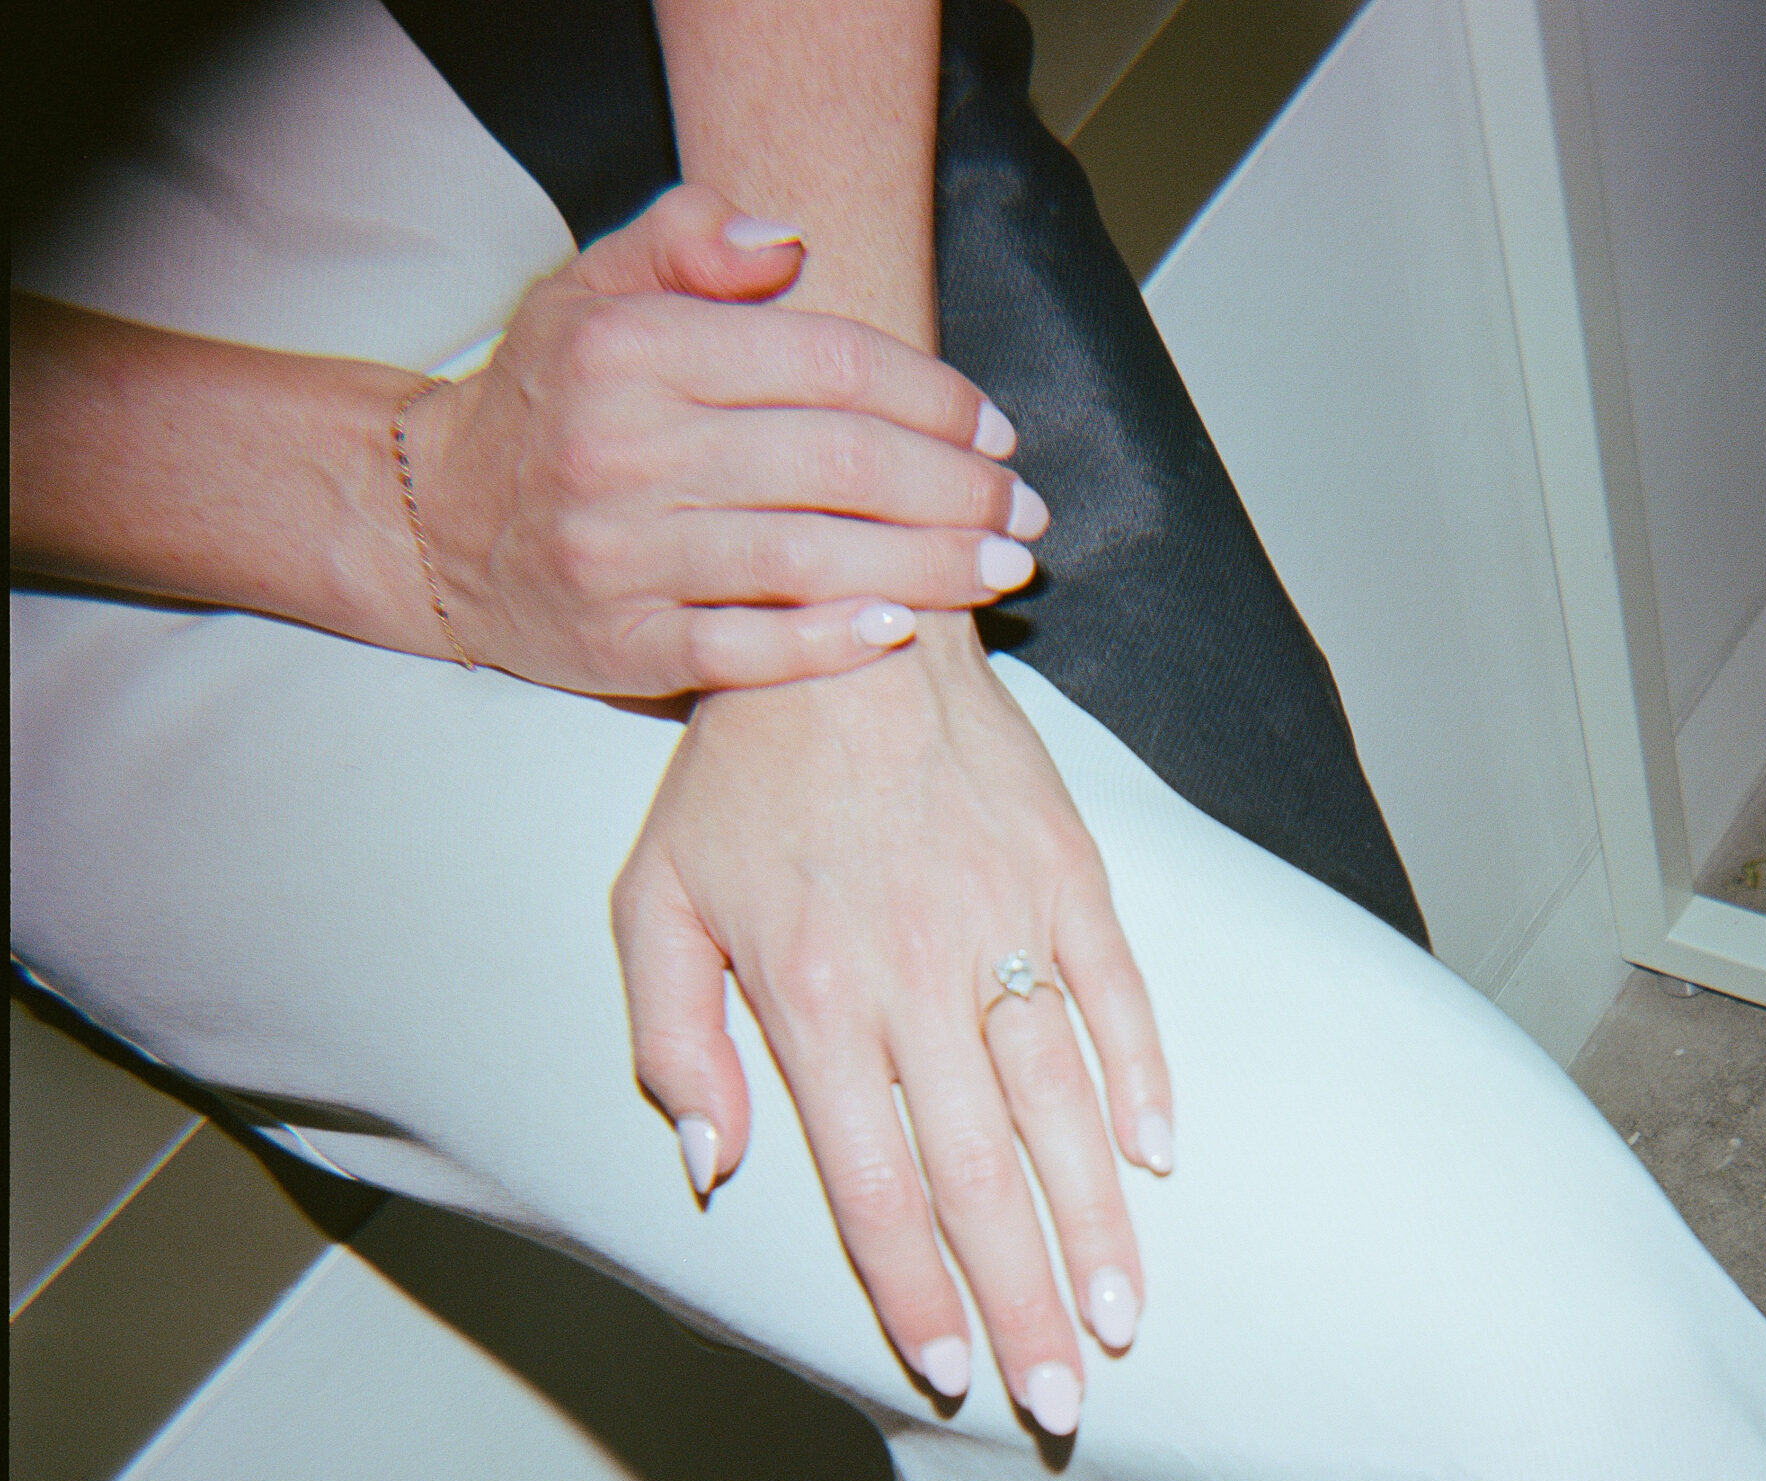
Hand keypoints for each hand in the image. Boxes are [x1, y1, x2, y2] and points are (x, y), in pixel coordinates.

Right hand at [398, 185, 1046, 694]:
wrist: (441, 524)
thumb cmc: (549, 405)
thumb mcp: (595, 290)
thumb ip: (688, 245)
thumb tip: (790, 244)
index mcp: (635, 351)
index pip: (823, 365)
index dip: (927, 396)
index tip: (993, 431)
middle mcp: (628, 451)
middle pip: (835, 467)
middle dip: (951, 491)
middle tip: (1022, 513)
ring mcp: (626, 555)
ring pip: (806, 558)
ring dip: (924, 569)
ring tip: (1000, 571)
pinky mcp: (625, 644)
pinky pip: (747, 649)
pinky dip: (830, 641)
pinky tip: (902, 628)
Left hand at [610, 618, 1175, 1428]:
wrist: (836, 616)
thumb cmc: (734, 776)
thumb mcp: (651, 902)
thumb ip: (671, 1041)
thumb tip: (714, 1168)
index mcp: (810, 1001)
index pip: (874, 1187)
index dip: (913, 1292)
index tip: (948, 1373)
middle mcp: (914, 978)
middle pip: (977, 1177)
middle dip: (1021, 1303)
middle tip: (1061, 1404)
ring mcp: (1001, 925)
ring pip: (1060, 1105)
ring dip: (1094, 1224)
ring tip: (1121, 1318)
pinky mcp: (1066, 874)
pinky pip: (1115, 995)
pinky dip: (1141, 1078)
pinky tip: (1158, 1161)